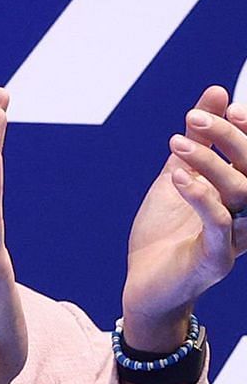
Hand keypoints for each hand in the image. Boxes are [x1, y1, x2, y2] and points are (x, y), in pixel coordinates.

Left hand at [122, 85, 246, 349]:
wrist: (145, 289)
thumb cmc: (164, 235)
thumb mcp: (178, 178)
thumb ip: (198, 142)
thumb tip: (214, 94)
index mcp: (242, 196)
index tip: (225, 106)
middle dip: (229, 139)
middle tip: (194, 117)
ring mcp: (236, 239)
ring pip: (241, 193)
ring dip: (210, 163)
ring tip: (176, 144)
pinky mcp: (216, 259)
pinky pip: (218, 223)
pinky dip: (201, 196)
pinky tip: (179, 177)